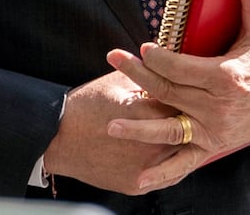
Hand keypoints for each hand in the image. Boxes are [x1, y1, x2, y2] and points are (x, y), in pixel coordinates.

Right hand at [42, 70, 185, 194]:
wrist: (56, 138)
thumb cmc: (84, 107)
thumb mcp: (117, 82)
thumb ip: (146, 75)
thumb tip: (167, 65)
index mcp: (147, 114)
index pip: (182, 102)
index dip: (188, 95)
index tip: (191, 90)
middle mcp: (150, 144)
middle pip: (186, 131)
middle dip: (189, 120)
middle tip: (193, 110)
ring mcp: (145, 167)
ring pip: (181, 156)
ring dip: (185, 144)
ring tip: (189, 132)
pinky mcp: (137, 184)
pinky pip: (167, 177)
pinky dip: (173, 166)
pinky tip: (174, 154)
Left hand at [105, 0, 249, 188]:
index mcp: (226, 77)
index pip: (184, 68)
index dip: (160, 59)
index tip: (142, 48)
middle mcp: (217, 106)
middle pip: (169, 91)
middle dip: (138, 75)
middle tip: (114, 59)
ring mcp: (213, 129)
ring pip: (170, 128)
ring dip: (139, 127)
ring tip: (113, 122)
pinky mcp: (212, 146)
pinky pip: (183, 161)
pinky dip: (162, 173)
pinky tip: (138, 179)